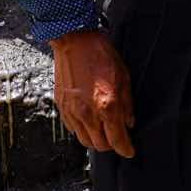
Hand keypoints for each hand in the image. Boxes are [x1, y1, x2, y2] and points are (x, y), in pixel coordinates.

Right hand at [51, 28, 134, 156]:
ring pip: (84, 141)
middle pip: (100, 145)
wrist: (74, 40)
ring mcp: (72, 111)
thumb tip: (128, 122)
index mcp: (106, 106)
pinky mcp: (62, 107)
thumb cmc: (100, 54)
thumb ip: (127, 104)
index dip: (125, 149)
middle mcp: (87, 113)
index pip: (117, 140)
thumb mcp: (124, 76)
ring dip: (95, 140)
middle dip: (111, 145)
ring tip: (103, 130)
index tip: (129, 150)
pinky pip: (72, 129)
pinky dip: (82, 130)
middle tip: (117, 137)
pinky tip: (89, 121)